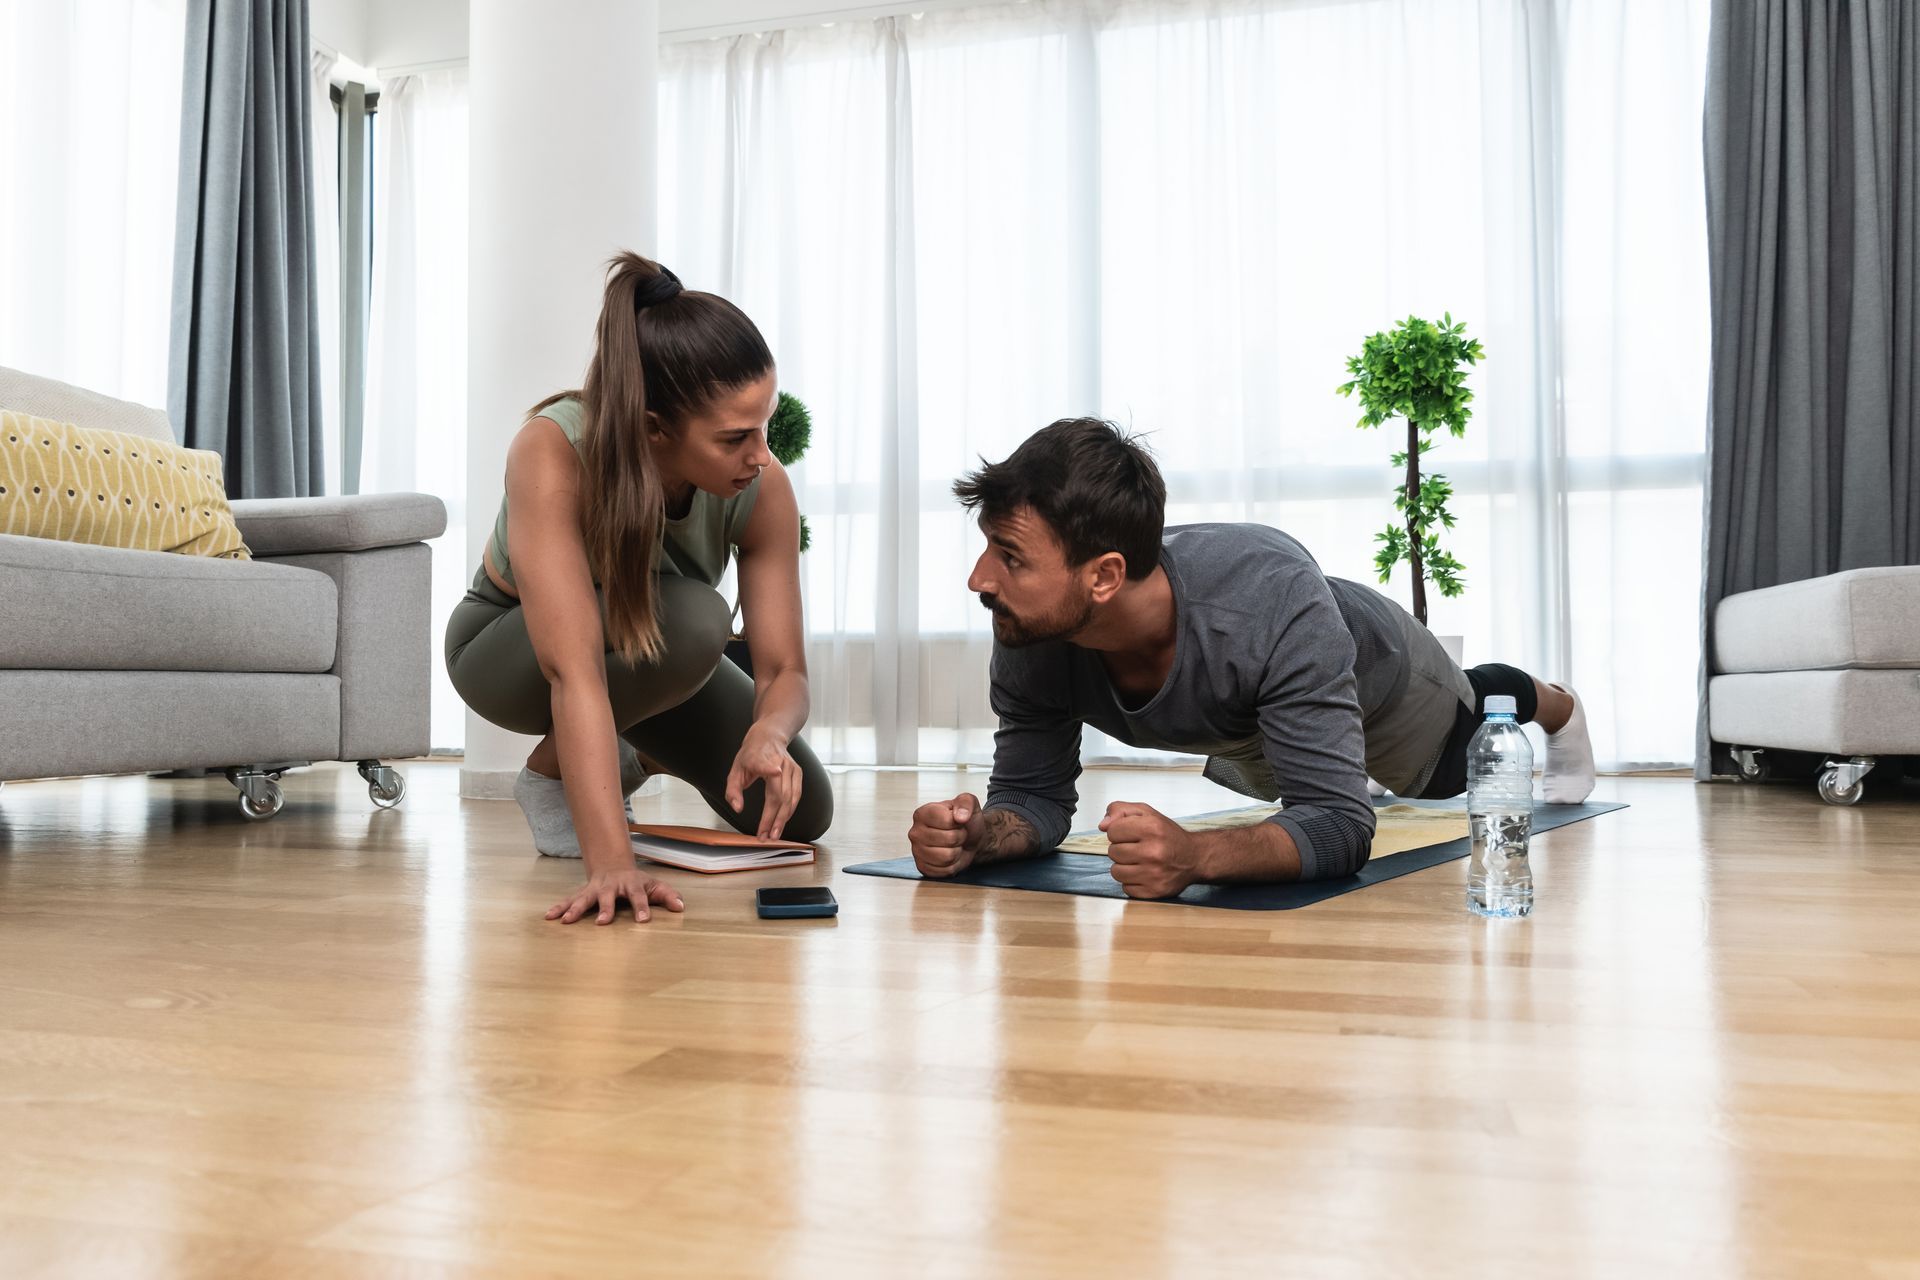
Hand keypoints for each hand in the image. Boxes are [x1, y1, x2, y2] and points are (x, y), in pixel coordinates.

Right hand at [546, 868, 685, 924]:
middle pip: (607, 896)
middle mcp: (610, 886)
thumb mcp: (654, 886)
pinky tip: (549, 916)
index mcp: (630, 884)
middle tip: (601, 922)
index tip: (644, 921)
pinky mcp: (582, 893)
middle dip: (604, 908)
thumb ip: (667, 895)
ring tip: (566, 921)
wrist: (613, 865)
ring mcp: (594, 889)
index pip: (638, 896)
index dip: (642, 907)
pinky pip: (569, 900)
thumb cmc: (636, 881)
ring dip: (574, 909)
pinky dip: (559, 908)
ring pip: (583, 898)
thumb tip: (681, 907)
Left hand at [726, 721, 803, 839]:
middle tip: (767, 836)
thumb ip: (733, 790)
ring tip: (774, 834)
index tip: (775, 771)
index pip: (766, 764)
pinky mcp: (798, 773)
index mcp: (761, 758)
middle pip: (780, 794)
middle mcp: (780, 762)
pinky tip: (782, 821)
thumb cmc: (751, 755)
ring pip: (791, 798)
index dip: (770, 768)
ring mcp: (792, 768)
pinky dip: (789, 811)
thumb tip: (737, 808)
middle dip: (774, 818)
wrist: (769, 737)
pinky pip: (796, 796)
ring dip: (783, 819)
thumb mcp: (735, 770)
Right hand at [909, 792, 985, 877]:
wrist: (969, 838)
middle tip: (957, 833)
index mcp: (922, 813)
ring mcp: (917, 851)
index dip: (958, 822)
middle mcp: (915, 832)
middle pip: (949, 839)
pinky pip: (945, 870)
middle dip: (960, 837)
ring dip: (957, 851)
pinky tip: (949, 855)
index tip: (956, 820)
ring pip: (947, 856)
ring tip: (953, 844)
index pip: (947, 820)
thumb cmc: (965, 820)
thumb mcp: (968, 802)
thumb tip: (960, 817)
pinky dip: (953, 865)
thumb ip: (965, 802)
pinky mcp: (922, 867)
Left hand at [1099, 802, 1202, 898]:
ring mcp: (1154, 873)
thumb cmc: (1168, 836)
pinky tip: (1144, 874)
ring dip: (1124, 866)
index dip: (1119, 832)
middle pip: (1113, 852)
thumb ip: (1120, 810)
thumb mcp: (1146, 813)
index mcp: (1151, 828)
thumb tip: (1103, 825)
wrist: (1194, 857)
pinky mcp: (1154, 891)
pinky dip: (1132, 882)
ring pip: (1116, 872)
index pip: (1112, 831)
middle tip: (1138, 848)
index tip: (1131, 834)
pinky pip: (1126, 888)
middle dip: (1122, 849)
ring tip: (1139, 861)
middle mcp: (1153, 851)